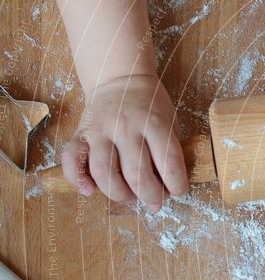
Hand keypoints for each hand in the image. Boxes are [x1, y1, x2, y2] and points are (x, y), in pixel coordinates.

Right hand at [62, 74, 189, 211]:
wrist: (120, 78)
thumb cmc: (150, 105)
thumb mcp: (169, 121)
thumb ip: (169, 153)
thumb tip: (165, 193)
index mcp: (154, 123)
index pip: (169, 164)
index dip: (177, 186)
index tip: (178, 191)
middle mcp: (125, 127)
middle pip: (137, 174)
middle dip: (150, 195)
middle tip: (155, 201)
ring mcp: (100, 130)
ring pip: (104, 172)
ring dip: (119, 194)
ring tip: (130, 198)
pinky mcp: (81, 133)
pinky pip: (71, 159)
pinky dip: (77, 179)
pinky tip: (89, 191)